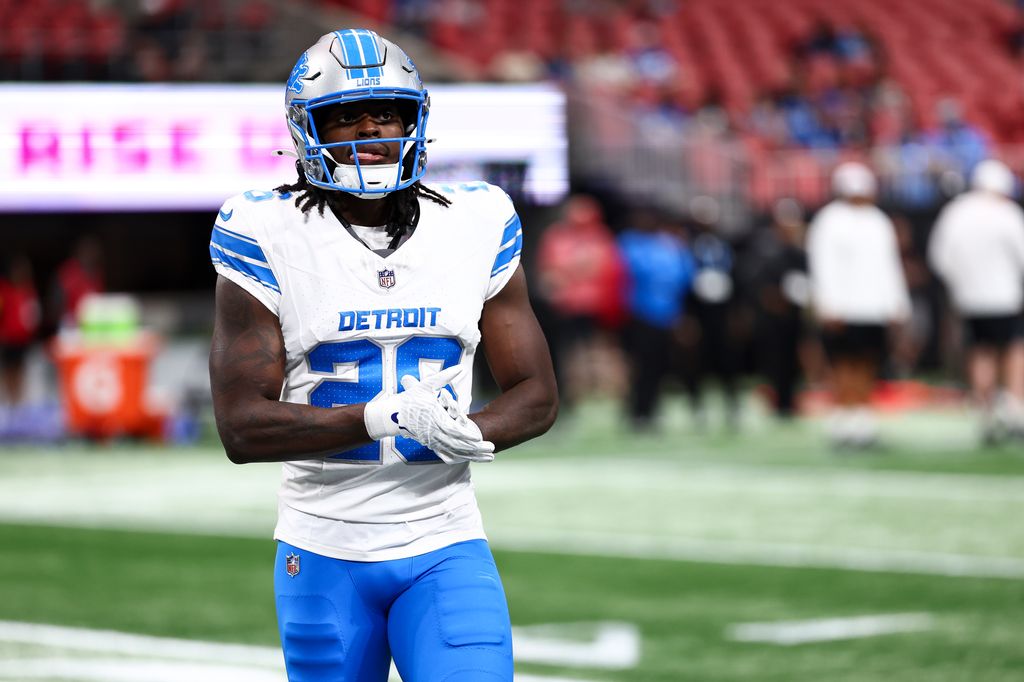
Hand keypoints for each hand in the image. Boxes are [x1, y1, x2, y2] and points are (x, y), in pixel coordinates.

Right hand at [363, 365, 494, 462]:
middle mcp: (435, 432)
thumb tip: (461, 368)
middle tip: (492, 449)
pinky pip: (447, 453)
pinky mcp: (430, 444)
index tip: (481, 438)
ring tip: (488, 458)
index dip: (468, 435)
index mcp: (435, 418)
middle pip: (458, 444)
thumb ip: (445, 377)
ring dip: (473, 455)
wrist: (390, 415)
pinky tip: (471, 459)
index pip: (454, 430)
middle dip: (476, 449)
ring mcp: (432, 440)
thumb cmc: (409, 399)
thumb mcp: (426, 385)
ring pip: (455, 451)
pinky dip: (460, 457)